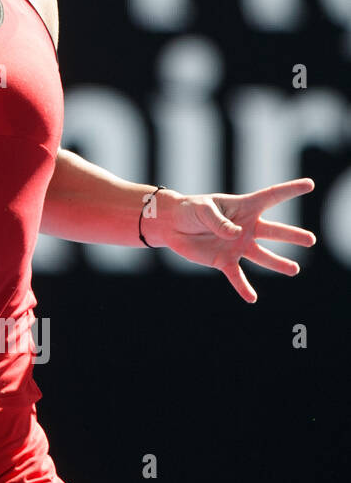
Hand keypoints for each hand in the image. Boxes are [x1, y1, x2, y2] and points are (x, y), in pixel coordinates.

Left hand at [147, 179, 316, 302]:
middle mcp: (246, 228)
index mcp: (244, 207)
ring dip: (278, 263)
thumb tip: (236, 235)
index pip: (272, 197)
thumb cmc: (190, 210)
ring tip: (294, 270)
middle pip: (274, 231)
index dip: (291, 190)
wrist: (172, 224)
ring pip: (262, 256)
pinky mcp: (224, 260)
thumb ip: (219, 221)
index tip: (310, 184)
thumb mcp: (203, 209)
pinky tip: (252, 298)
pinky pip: (237, 276)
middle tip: (310, 240)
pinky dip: (243, 287)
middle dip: (292, 235)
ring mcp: (237, 245)